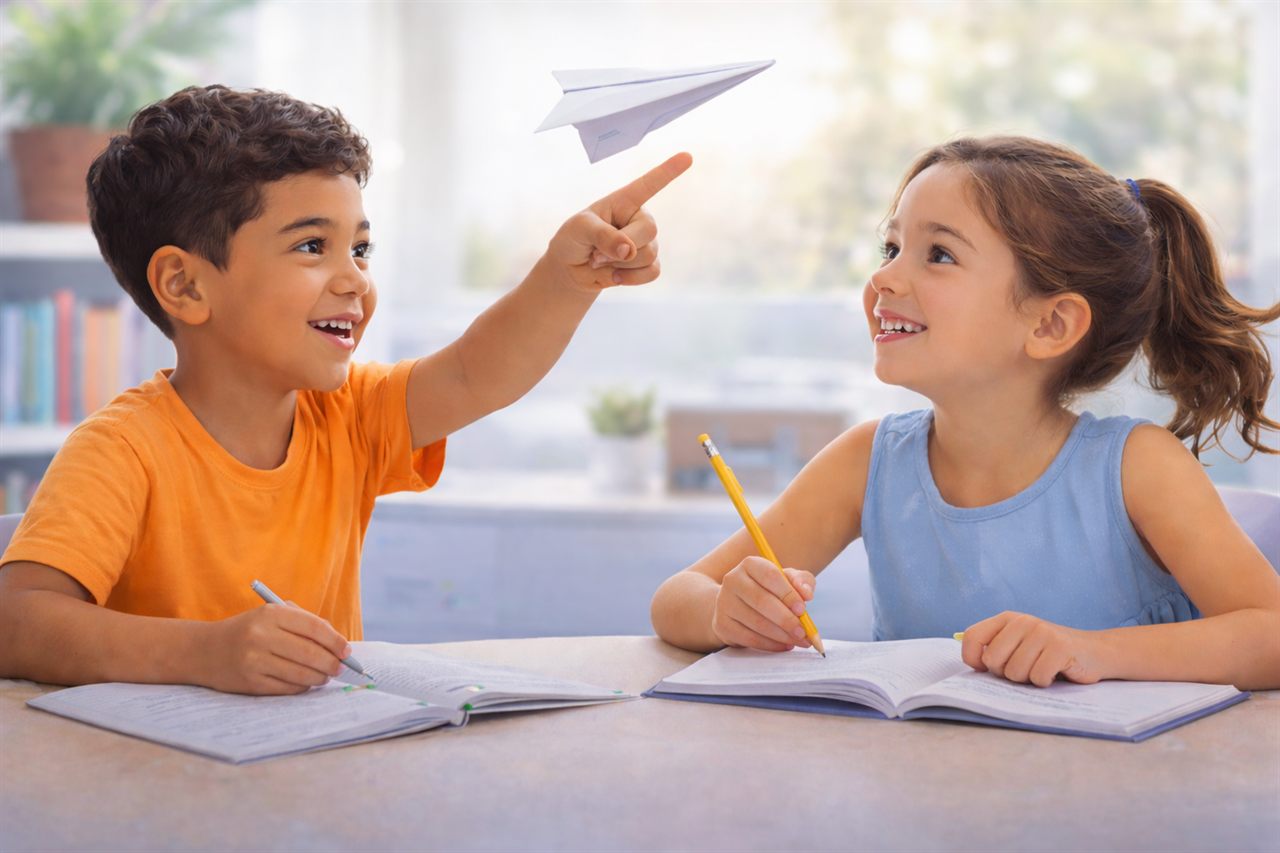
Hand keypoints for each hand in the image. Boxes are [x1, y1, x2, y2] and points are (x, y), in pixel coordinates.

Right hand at [201, 603, 351, 694]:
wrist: (205, 650)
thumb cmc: (248, 631)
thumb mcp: (271, 616)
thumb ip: (304, 625)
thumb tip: (339, 646)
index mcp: (270, 614)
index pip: (314, 628)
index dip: (335, 641)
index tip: (347, 651)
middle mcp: (261, 636)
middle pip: (311, 653)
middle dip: (332, 663)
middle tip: (340, 668)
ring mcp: (254, 661)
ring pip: (301, 673)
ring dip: (319, 677)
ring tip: (325, 676)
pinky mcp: (250, 682)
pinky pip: (287, 688)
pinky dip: (301, 687)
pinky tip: (304, 682)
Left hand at [545, 152, 692, 293]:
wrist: (572, 269)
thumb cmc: (574, 239)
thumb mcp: (580, 229)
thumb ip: (604, 236)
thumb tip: (629, 251)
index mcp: (624, 200)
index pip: (649, 184)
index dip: (668, 171)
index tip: (687, 156)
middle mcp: (639, 218)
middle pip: (648, 230)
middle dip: (622, 246)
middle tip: (595, 253)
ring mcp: (646, 242)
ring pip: (648, 254)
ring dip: (619, 264)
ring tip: (599, 261)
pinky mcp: (648, 264)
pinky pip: (653, 272)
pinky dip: (631, 279)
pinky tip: (614, 277)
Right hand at [711, 556, 815, 651]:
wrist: (738, 604)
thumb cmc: (769, 590)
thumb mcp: (787, 580)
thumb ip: (801, 582)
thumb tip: (806, 593)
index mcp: (750, 564)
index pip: (770, 576)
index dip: (788, 593)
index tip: (803, 609)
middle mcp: (733, 580)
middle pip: (761, 601)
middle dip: (786, 619)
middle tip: (803, 632)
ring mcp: (724, 603)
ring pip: (756, 622)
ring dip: (781, 635)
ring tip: (799, 640)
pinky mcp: (722, 624)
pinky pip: (749, 638)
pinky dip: (770, 644)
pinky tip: (784, 645)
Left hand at [959, 611, 1106, 686]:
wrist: (1095, 652)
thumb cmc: (1049, 654)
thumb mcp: (1019, 644)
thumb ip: (995, 648)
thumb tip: (971, 662)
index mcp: (1007, 619)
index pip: (972, 636)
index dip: (972, 659)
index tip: (985, 669)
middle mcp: (1023, 621)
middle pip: (992, 661)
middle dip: (1006, 673)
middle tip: (1026, 668)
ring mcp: (1042, 633)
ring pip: (1014, 673)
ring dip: (1028, 679)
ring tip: (1043, 668)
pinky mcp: (1060, 647)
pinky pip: (1037, 677)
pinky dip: (1045, 682)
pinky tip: (1056, 672)